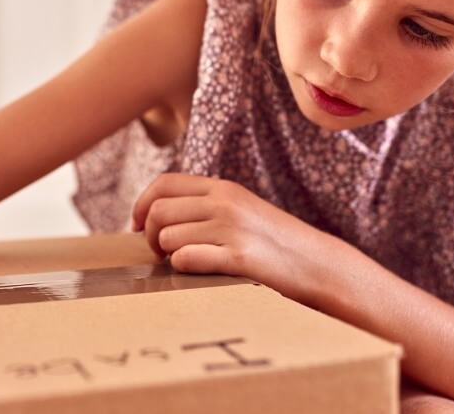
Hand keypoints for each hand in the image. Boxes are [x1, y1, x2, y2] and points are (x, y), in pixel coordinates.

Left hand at [130, 173, 333, 303]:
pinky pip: (186, 259)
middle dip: (148, 235)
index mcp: (223, 188)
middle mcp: (225, 203)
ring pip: (167, 237)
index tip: (135, 225)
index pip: (164, 183)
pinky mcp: (239, 257)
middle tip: (158, 252)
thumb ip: (206, 205)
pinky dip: (182, 267)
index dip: (141, 204)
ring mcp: (231, 229)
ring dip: (167, 255)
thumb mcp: (241, 209)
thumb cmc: (274, 243)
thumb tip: (158, 215)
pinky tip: (196, 270)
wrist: (317, 264)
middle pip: (158, 211)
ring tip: (182, 262)